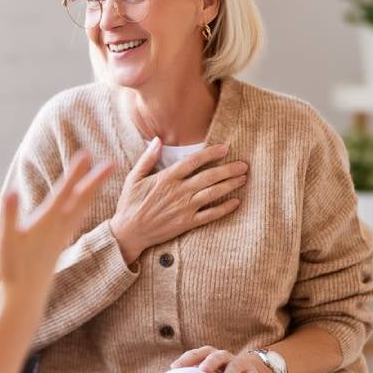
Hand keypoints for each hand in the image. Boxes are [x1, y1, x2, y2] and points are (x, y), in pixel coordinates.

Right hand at [0, 151, 113, 308]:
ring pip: (82, 208)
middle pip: (81, 198)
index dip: (75, 173)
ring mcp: (62, 236)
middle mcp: (60, 227)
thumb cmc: (14, 268)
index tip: (86, 155)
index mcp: (48, 222)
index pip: (65, 192)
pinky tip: (84, 206)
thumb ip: (10, 215)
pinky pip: (77, 219)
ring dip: (92, 191)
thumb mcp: (7, 240)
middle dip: (94, 180)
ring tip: (102, 178)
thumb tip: (10, 193)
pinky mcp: (60, 244)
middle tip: (111, 163)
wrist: (25, 296)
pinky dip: (84, 207)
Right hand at [110, 138, 247, 262]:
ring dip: (230, 185)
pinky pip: (210, 215)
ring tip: (243, 178)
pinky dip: (224, 208)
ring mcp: (184, 208)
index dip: (211, 153)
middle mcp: (178, 191)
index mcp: (166, 178)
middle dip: (228, 169)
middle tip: (244, 164)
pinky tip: (236, 202)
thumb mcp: (133, 178)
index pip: (193, 162)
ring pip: (213, 193)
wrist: (128, 232)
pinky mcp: (187, 223)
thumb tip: (157, 140)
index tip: (225, 148)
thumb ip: (147, 158)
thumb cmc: (129, 204)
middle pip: (209, 176)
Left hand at [170, 346, 276, 372]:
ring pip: (235, 364)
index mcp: (209, 355)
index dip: (185, 359)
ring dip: (230, 372)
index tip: (174, 369)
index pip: (196, 353)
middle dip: (209, 362)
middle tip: (203, 371)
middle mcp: (223, 356)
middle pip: (215, 355)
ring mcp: (239, 363)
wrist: (249, 369)